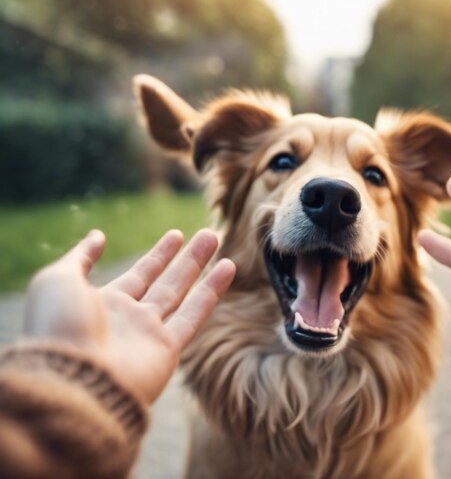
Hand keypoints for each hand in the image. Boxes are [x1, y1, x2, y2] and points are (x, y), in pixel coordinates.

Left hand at [23, 229, 235, 402]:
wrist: (68, 381)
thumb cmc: (56, 328)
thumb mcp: (57, 280)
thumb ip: (80, 257)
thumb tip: (98, 235)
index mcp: (103, 304)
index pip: (138, 275)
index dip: (158, 256)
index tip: (176, 235)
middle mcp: (129, 319)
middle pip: (165, 282)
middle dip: (185, 258)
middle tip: (207, 234)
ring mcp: (149, 335)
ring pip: (181, 294)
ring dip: (199, 266)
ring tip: (214, 238)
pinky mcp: (168, 349)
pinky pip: (195, 315)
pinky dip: (212, 291)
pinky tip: (228, 267)